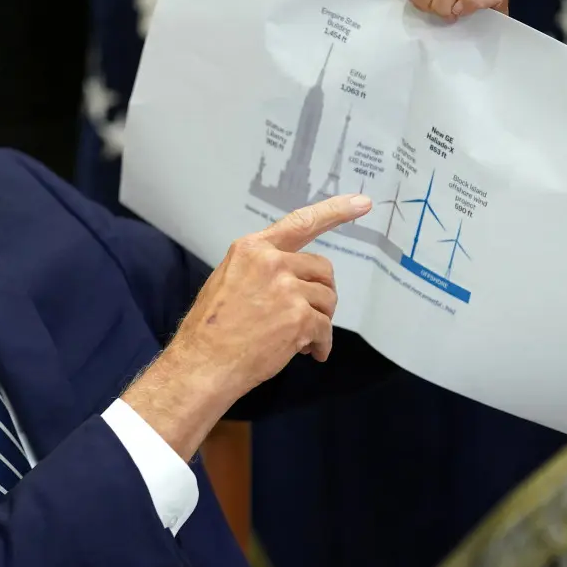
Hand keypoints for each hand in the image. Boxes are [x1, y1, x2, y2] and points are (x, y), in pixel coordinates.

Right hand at [122, 193, 371, 458]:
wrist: (203, 363)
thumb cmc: (212, 328)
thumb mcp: (228, 279)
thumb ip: (261, 268)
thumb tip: (294, 276)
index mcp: (253, 248)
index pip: (301, 222)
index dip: (336, 211)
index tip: (363, 202)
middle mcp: (271, 261)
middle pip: (322, 269)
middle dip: (321, 293)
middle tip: (308, 315)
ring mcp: (286, 288)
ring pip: (326, 300)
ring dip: (319, 321)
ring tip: (299, 339)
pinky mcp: (298, 317)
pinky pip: (325, 328)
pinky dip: (320, 344)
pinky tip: (307, 353)